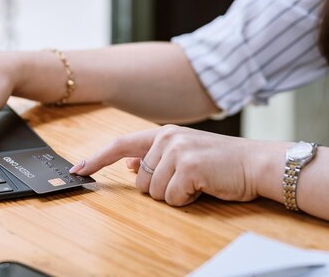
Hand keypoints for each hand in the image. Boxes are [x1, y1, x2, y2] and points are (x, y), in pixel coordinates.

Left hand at [70, 125, 273, 205]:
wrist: (256, 163)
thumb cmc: (221, 161)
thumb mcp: (184, 152)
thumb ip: (154, 156)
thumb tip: (127, 163)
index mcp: (162, 134)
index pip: (119, 144)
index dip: (96, 159)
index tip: (78, 169)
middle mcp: (165, 139)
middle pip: (140, 180)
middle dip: (160, 188)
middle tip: (187, 180)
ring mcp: (176, 151)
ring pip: (154, 192)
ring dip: (175, 195)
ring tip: (197, 182)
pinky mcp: (188, 167)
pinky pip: (172, 198)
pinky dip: (186, 200)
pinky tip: (203, 187)